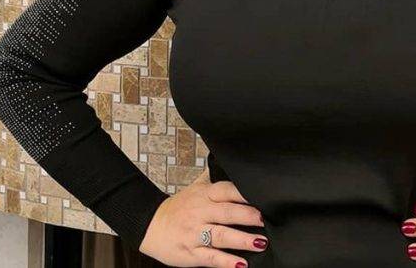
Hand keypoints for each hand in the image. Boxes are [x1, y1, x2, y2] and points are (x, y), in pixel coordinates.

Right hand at [139, 176, 268, 266]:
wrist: (149, 226)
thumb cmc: (178, 208)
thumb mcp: (195, 188)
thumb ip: (213, 176)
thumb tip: (227, 159)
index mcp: (203, 195)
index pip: (226, 190)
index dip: (243, 193)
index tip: (263, 197)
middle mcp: (200, 213)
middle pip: (226, 213)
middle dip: (247, 216)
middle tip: (266, 220)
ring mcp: (195, 233)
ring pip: (220, 236)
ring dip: (241, 240)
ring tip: (260, 243)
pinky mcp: (191, 253)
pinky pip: (210, 257)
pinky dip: (226, 261)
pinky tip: (240, 264)